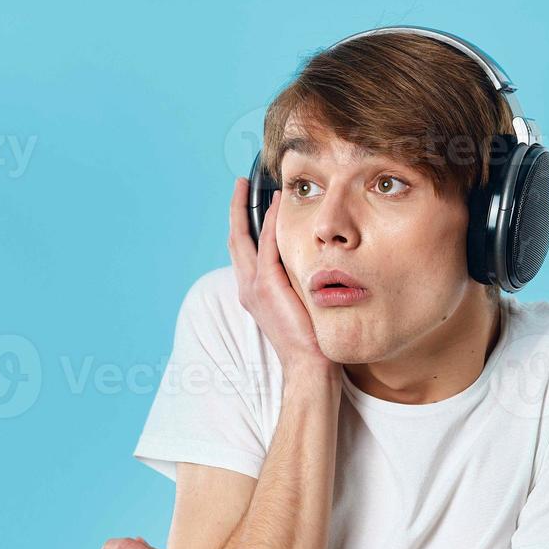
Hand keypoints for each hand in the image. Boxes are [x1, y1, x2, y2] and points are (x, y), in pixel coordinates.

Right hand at [227, 177, 337, 380]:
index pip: (244, 250)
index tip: (248, 201)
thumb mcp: (300, 304)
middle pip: (235, 239)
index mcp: (254, 292)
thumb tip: (313, 260)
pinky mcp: (268, 286)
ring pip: (244, 238)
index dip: (243, 224)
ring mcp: (254, 287)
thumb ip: (297, 280)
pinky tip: (276, 205)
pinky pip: (267, 246)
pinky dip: (269, 224)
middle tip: (240, 184)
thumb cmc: (311, 339)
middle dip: (236, 209)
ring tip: (251, 185)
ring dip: (247, 208)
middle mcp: (248, 288)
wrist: (309, 364)